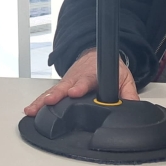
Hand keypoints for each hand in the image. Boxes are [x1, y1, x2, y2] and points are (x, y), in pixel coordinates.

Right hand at [23, 48, 137, 115]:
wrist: (95, 55)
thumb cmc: (108, 68)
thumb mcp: (124, 78)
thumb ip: (128, 94)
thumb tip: (133, 108)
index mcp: (92, 75)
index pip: (86, 81)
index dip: (79, 87)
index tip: (74, 92)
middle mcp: (76, 78)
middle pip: (65, 86)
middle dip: (56, 94)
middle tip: (49, 101)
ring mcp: (66, 82)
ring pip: (53, 91)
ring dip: (43, 100)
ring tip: (33, 109)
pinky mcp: (60, 87)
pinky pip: (48, 94)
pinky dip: (39, 101)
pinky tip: (31, 109)